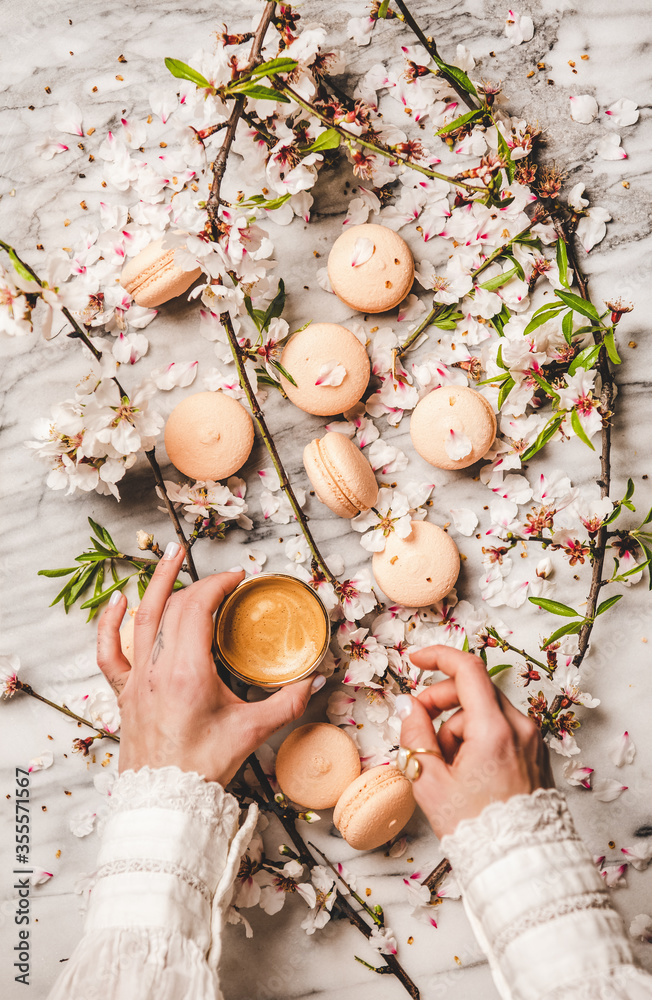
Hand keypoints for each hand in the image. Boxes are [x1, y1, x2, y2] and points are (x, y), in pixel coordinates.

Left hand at [96, 543, 324, 785]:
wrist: (167, 802)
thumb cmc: (206, 768)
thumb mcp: (254, 731)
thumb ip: (287, 702)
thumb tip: (314, 679)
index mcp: (187, 673)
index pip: (198, 609)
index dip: (218, 585)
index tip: (239, 579)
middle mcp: (157, 669)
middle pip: (173, 607)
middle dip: (197, 579)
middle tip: (220, 570)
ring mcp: (137, 679)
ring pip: (140, 618)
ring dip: (156, 582)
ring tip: (170, 555)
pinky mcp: (125, 693)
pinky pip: (109, 652)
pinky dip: (109, 623)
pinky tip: (117, 601)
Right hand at [396, 645, 552, 837]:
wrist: (518, 864)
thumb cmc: (475, 828)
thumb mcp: (430, 781)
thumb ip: (415, 733)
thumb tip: (409, 706)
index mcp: (494, 730)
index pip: (467, 670)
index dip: (437, 657)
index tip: (416, 660)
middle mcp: (520, 727)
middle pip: (474, 689)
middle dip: (441, 702)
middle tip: (420, 728)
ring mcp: (531, 739)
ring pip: (484, 710)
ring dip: (458, 726)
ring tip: (447, 767)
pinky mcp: (535, 751)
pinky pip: (499, 728)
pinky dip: (477, 738)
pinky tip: (466, 770)